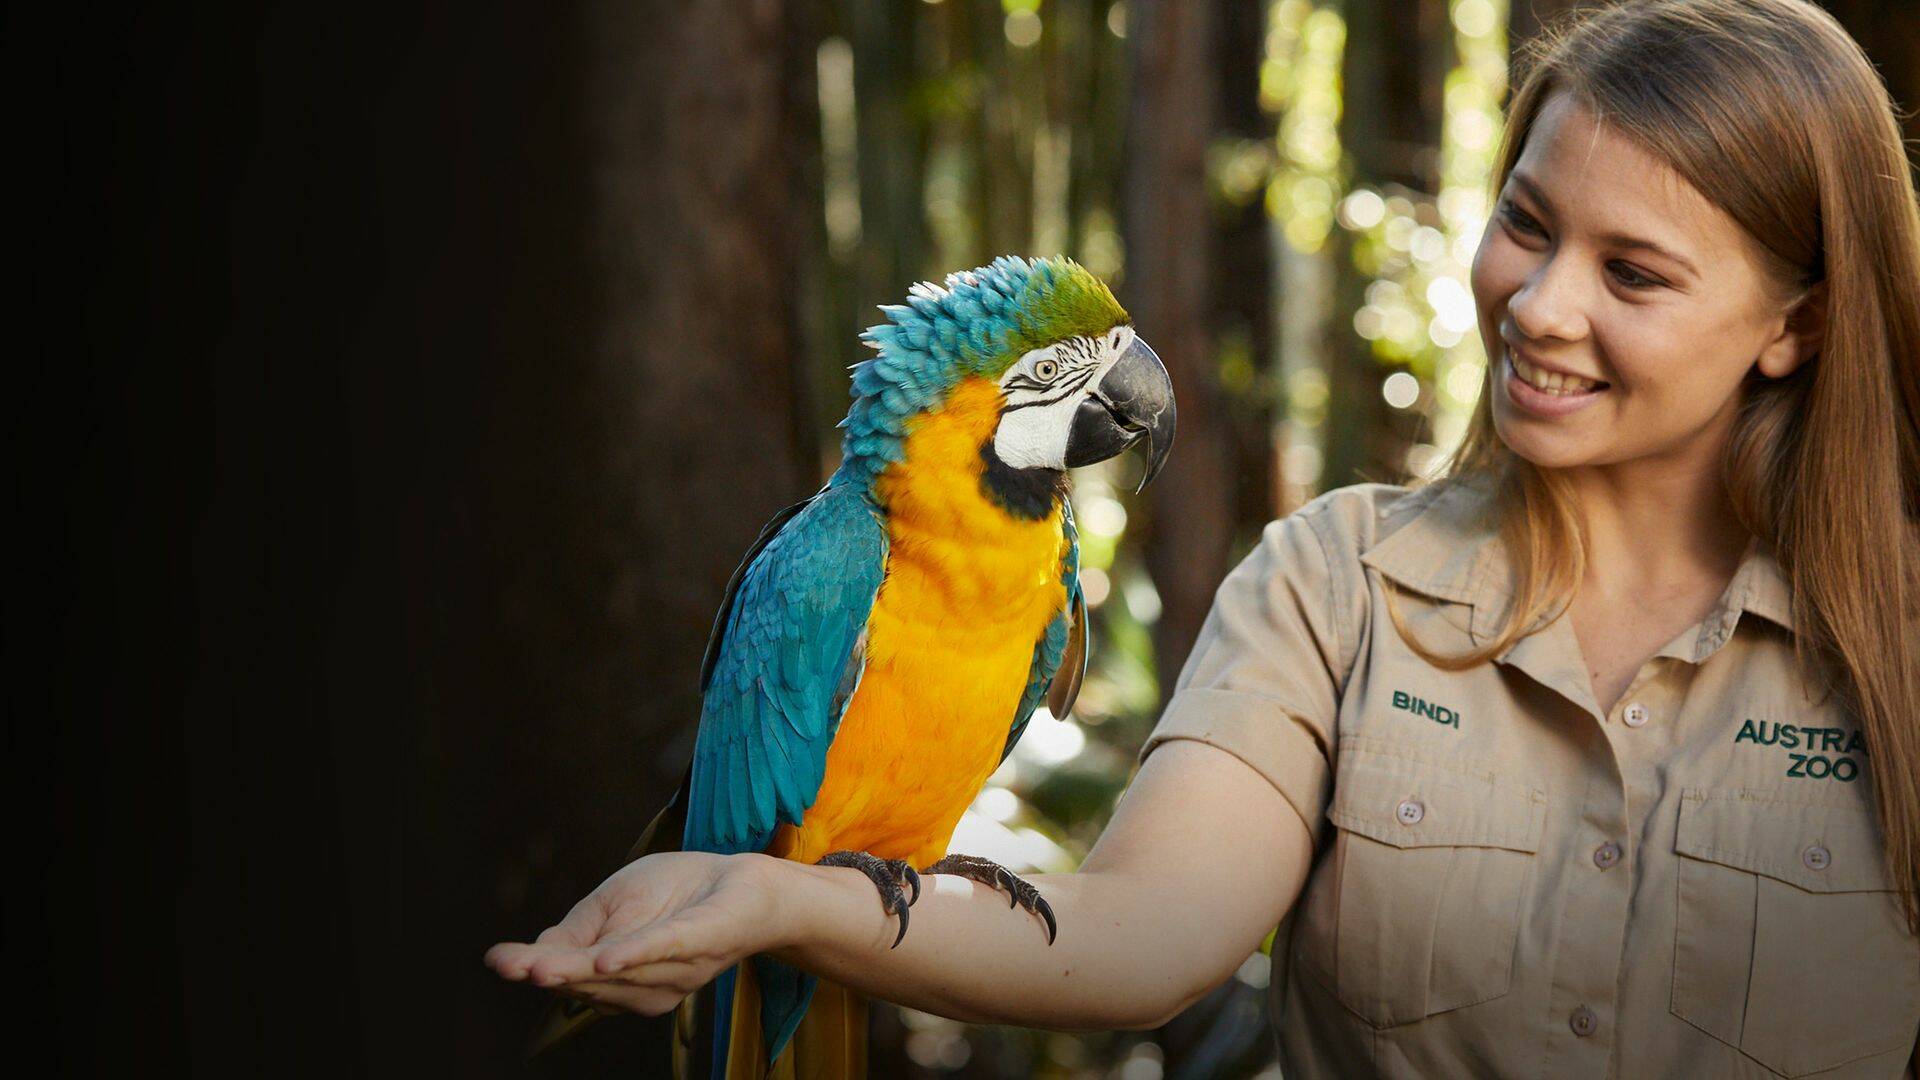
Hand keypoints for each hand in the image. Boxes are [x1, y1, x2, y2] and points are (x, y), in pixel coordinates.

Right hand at [485, 851, 787, 1016]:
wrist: (745, 881)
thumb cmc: (680, 892)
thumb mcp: (617, 902)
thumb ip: (578, 931)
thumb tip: (533, 954)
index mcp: (618, 973)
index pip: (569, 972)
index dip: (534, 967)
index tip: (497, 961)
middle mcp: (642, 984)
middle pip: (587, 979)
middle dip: (549, 973)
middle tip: (509, 967)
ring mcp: (672, 970)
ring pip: (616, 972)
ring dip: (578, 970)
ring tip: (539, 967)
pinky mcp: (699, 943)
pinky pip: (663, 952)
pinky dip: (635, 956)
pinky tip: (607, 959)